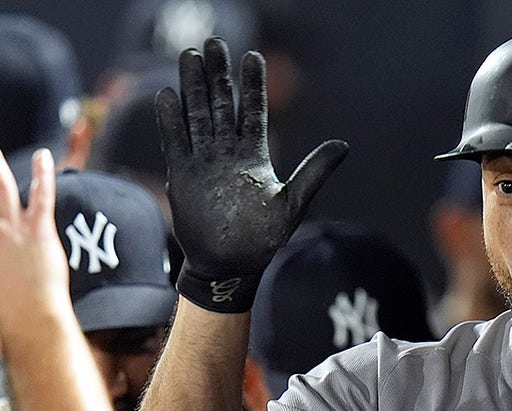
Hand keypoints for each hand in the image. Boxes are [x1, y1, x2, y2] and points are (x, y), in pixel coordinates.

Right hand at [155, 37, 348, 312]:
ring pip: (197, 116)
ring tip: (189, 57)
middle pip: (222, 105)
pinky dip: (171, 120)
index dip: (252, 85)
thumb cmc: (263, 239)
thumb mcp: (293, 204)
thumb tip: (343, 145)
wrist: (229, 264)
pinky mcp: (182, 175)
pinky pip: (175, 142)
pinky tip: (167, 96)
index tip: (252, 57)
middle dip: (218, 75)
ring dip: (194, 88)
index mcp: (255, 156)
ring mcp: (203, 162)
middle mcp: (228, 153)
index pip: (254, 111)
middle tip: (213, 44)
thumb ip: (314, 172)